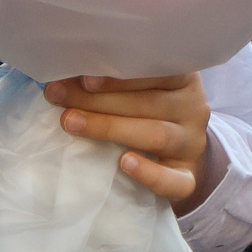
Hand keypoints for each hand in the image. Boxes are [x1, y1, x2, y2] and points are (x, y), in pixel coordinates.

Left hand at [46, 73, 218, 211]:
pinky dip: (150, 173)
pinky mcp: (188, 175)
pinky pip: (175, 180)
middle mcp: (193, 108)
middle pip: (150, 103)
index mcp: (183, 80)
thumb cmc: (145, 110)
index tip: (85, 78)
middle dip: (99, 100)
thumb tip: (66, 73)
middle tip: (58, 96)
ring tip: (70, 122)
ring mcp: (192, 143)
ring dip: (110, 127)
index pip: (158, 72)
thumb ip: (115, 80)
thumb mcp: (139, 88)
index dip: (121, 76)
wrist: (175, 151)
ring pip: (157, 135)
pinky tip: (124, 163)